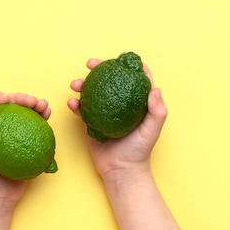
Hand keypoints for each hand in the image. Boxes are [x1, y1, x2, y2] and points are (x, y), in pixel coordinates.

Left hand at [0, 91, 51, 211]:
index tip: (6, 100)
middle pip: (8, 105)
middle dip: (21, 97)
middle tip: (32, 101)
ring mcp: (12, 133)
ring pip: (23, 112)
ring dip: (35, 104)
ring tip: (43, 105)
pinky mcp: (26, 140)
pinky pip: (35, 126)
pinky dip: (42, 118)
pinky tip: (48, 115)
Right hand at [67, 59, 167, 179]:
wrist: (121, 171)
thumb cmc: (140, 150)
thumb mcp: (152, 130)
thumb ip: (157, 111)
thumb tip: (154, 89)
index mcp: (136, 102)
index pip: (134, 77)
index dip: (128, 64)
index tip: (119, 57)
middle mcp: (120, 102)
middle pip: (109, 78)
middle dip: (99, 67)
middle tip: (91, 63)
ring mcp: (104, 111)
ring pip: (92, 91)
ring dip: (82, 83)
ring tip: (75, 83)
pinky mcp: (91, 122)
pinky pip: (82, 109)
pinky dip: (75, 104)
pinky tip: (71, 102)